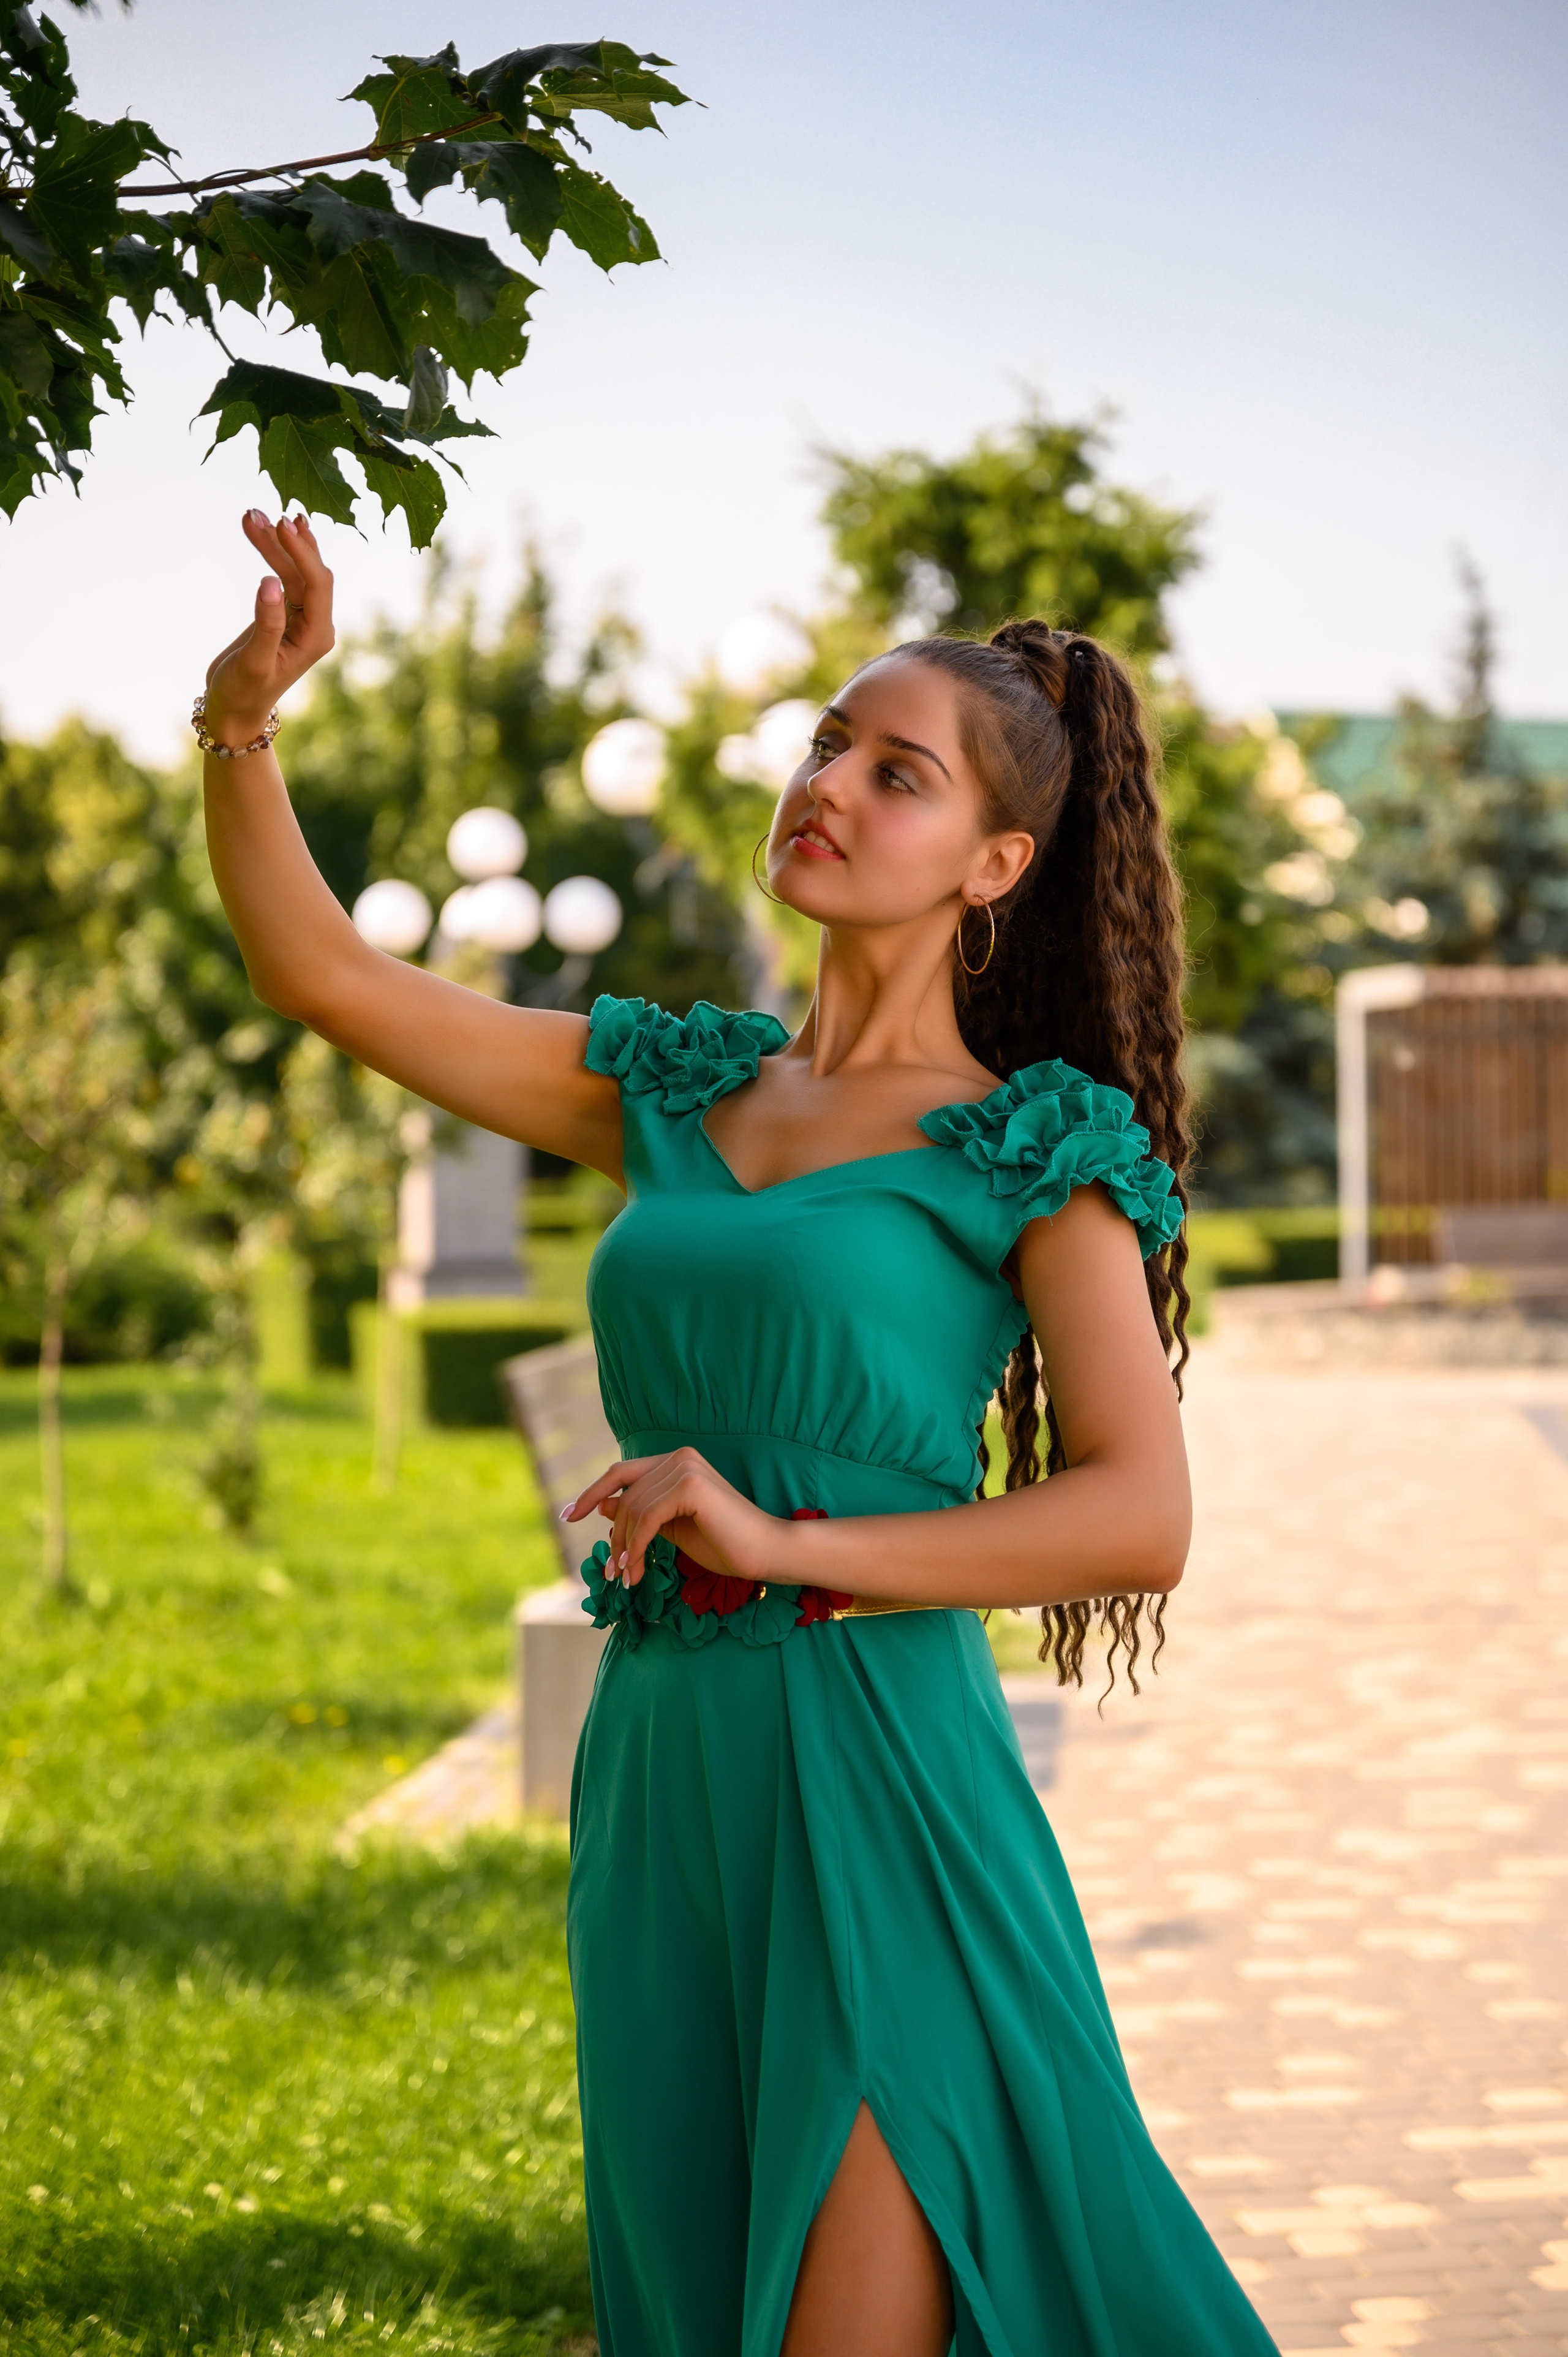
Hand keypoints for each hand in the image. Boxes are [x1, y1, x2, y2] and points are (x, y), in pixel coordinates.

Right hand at [202, 510, 335, 745]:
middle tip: (259, 512)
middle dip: (286, 541)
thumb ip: (266, 623)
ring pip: (292, 569)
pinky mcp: (285, 612)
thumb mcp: (253, 661)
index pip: (319, 583)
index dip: (303, 552)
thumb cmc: (243, 692)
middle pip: (307, 570)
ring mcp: (302, 617)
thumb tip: (270, 581)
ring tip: (249, 514)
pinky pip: (282, 574)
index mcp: (317, 636)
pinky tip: (258, 530)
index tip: (282, 524)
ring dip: (273, 543)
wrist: (234, 710)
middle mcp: (316, 624)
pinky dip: (269, 553)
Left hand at [559, 1446, 799, 1589]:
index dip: (592, 1493)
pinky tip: (638, 1569)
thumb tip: (601, 1506)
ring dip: (626, 1548)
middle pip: (623, 1493)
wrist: (766, 1553)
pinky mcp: (690, 1485)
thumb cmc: (725, 1544)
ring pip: (632, 1508)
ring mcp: (685, 1467)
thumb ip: (640, 1515)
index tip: (568, 1516)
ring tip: (630, 1578)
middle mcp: (680, 1456)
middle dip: (614, 1534)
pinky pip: (646, 1518)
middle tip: (613, 1572)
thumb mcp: (671, 1530)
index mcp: (677, 1462)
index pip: (622, 1473)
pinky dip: (637, 1546)